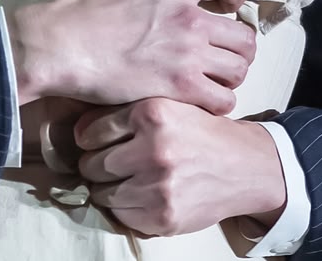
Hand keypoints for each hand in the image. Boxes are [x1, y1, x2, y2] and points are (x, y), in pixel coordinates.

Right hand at [8, 0, 254, 113]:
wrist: (54, 44)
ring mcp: (186, 57)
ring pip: (239, 68)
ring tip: (213, 74)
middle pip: (245, 35)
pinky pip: (222, 101)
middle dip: (237, 42)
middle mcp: (190, 20)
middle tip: (220, 47)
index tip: (227, 3)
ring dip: (229, 72)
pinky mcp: (176, 89)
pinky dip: (217, 100)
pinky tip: (200, 97)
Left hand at [75, 98, 287, 237]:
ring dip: (108, 188)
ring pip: (102, 193)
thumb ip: (125, 111)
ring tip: (125, 179)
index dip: (88, 138)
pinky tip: (141, 194)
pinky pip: (121, 215)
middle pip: (92, 164)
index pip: (88, 132)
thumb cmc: (198, 132)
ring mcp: (159, 186)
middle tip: (108, 162)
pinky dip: (125, 208)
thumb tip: (76, 130)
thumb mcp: (167, 105)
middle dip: (95, 164)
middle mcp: (154, 149)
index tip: (94, 142)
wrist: (245, 166)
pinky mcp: (164, 216)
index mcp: (151, 113)